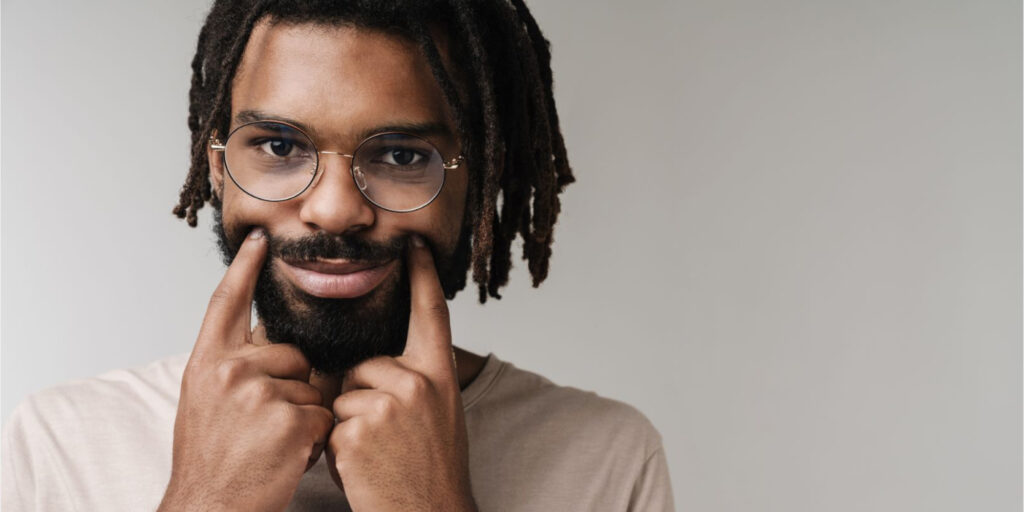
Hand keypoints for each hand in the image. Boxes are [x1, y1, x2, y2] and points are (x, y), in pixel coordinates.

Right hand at [159, 229, 334, 511]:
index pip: (227, 303)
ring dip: (302, 417)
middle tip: (263, 426)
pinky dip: (313, 440)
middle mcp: (230, 371)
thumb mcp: (206, 403)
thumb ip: (232, 368)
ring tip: (271, 445)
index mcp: (207, 364)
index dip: (245, 269)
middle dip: (291, 387)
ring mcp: (259, 394)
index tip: (261, 238)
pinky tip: (285, 457)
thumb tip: (266, 341)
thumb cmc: (211, 462)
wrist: (208, 509)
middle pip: (293, 354)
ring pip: (312, 387)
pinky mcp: (289, 420)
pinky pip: (324, 415)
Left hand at [325, 235, 476, 511]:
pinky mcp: (358, 431)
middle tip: (386, 439)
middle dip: (360, 397)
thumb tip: (374, 367)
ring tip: (376, 455)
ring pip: (342, 395)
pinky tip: (364, 468)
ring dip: (347, 426)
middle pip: (363, 365)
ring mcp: (388, 405)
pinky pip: (331, 425)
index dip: (423, 276)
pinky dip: (338, 449)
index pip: (431, 315)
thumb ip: (412, 383)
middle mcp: (418, 383)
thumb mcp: (438, 417)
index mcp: (440, 376)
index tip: (414, 243)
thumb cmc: (431, 472)